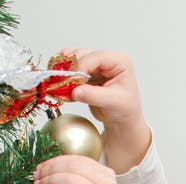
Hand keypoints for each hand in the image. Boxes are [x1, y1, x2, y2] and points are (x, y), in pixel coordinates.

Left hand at [32, 155, 135, 183]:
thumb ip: (76, 180)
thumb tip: (50, 169)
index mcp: (105, 174)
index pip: (76, 159)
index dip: (54, 161)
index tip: (41, 168)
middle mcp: (105, 182)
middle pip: (71, 165)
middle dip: (49, 169)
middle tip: (36, 176)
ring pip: (68, 178)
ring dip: (49, 181)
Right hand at [63, 48, 150, 172]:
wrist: (121, 122)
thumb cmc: (124, 111)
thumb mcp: (112, 103)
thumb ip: (93, 95)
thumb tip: (75, 91)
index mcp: (120, 61)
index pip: (97, 57)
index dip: (82, 66)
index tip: (73, 80)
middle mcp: (108, 59)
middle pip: (83, 55)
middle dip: (71, 67)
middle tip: (61, 80)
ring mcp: (96, 65)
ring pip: (75, 60)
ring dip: (65, 69)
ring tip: (57, 80)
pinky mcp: (87, 73)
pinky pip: (72, 69)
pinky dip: (64, 74)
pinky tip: (58, 81)